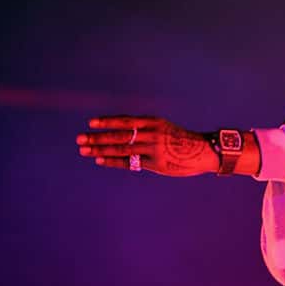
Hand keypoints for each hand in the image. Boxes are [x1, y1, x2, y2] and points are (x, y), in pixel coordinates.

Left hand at [76, 116, 217, 175]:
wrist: (204, 152)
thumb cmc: (182, 140)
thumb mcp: (165, 129)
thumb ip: (146, 130)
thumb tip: (123, 133)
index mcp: (154, 122)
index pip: (126, 121)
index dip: (107, 122)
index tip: (91, 123)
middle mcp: (152, 134)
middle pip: (120, 135)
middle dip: (98, 137)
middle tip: (80, 139)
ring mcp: (154, 149)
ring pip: (122, 149)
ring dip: (101, 150)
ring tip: (84, 150)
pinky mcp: (156, 164)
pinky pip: (131, 162)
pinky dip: (114, 161)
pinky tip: (100, 160)